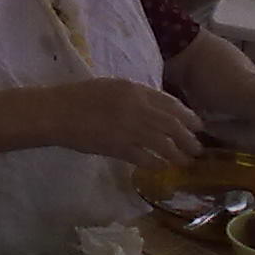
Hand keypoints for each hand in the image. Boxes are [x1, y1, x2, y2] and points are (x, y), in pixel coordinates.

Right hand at [50, 77, 203, 167]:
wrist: (58, 112)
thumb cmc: (80, 96)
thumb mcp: (111, 86)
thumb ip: (134, 96)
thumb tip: (155, 109)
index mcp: (134, 89)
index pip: (170, 103)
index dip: (187, 115)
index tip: (197, 124)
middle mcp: (137, 108)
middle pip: (173, 125)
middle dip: (189, 138)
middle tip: (197, 147)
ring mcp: (129, 129)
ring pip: (165, 143)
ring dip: (178, 154)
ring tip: (185, 161)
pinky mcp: (120, 148)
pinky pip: (146, 158)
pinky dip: (158, 164)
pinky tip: (162, 167)